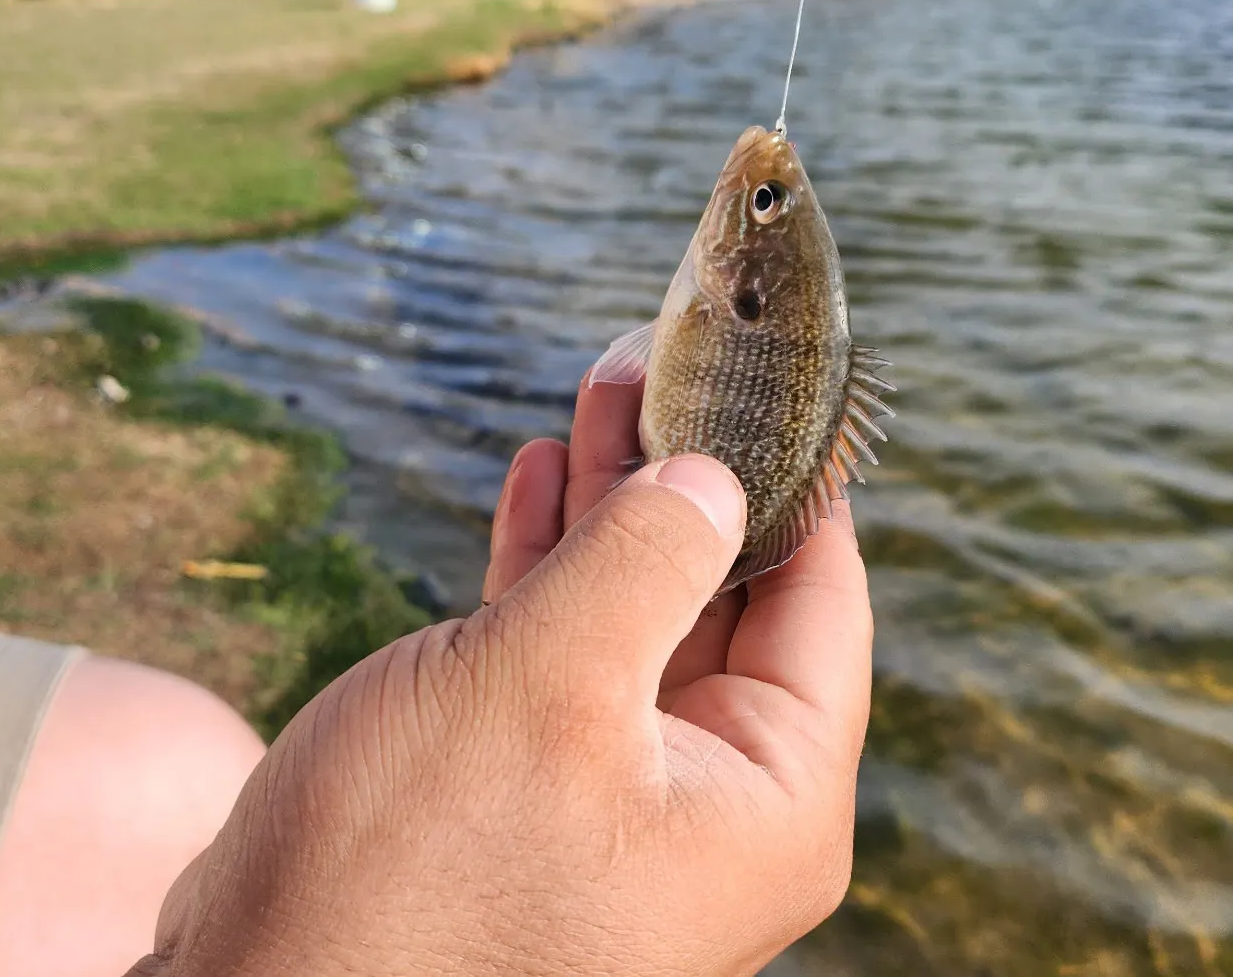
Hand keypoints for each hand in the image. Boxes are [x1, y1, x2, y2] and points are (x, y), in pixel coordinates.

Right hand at [139, 377, 871, 976]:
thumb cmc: (411, 873)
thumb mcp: (548, 686)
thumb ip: (645, 563)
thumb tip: (714, 480)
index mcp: (764, 799)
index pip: (821, 600)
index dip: (797, 476)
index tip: (774, 378)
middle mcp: (708, 804)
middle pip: (726, 595)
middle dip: (688, 471)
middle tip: (666, 359)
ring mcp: (617, 795)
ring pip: (639, 611)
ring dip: (615, 499)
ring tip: (603, 388)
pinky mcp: (531, 787)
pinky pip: (567, 651)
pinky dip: (556, 561)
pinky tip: (543, 475)